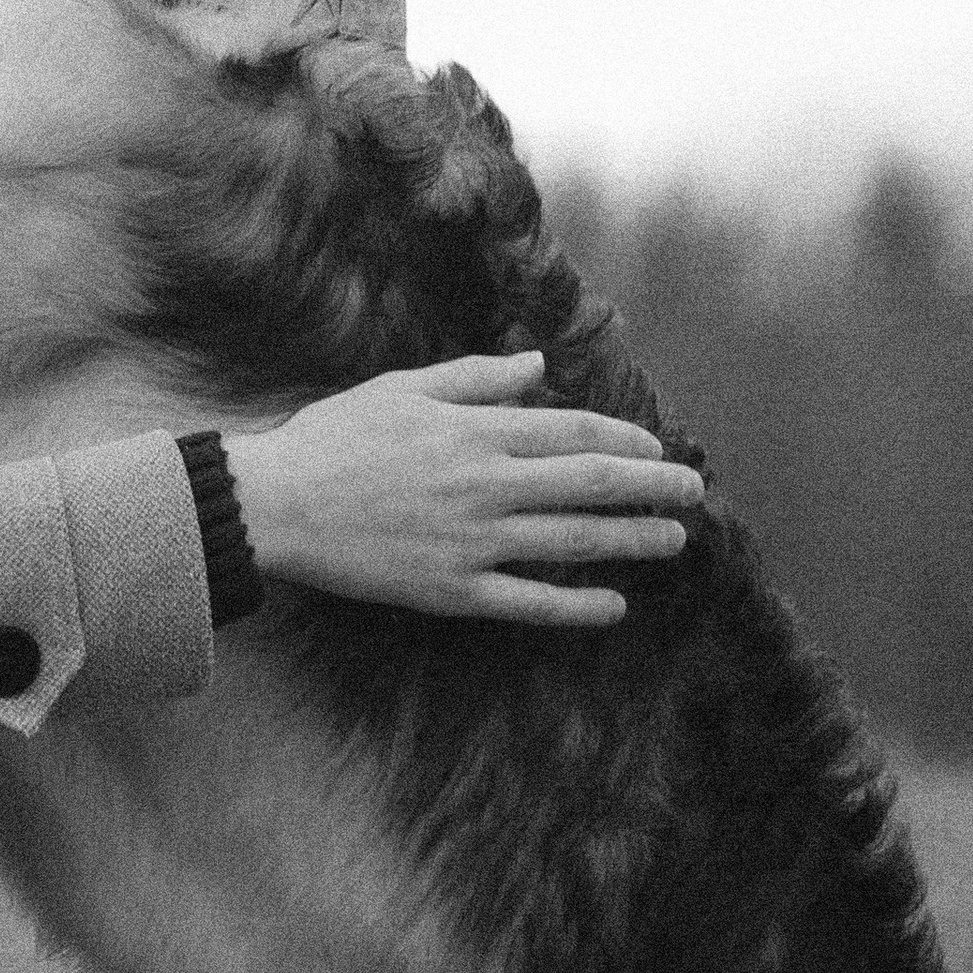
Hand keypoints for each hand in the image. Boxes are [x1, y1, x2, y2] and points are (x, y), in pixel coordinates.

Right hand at [226, 349, 697, 624]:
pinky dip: (577, 606)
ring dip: (632, 540)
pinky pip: (530, 602)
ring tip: (674, 540)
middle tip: (694, 493)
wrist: (278, 504)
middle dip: (651, 487)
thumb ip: (475, 377)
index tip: (657, 447)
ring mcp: (473, 542)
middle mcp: (486, 485)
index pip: (574, 432)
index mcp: (476, 430)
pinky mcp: (453, 590)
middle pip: (591, 483)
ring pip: (573, 542)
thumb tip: (538, 366)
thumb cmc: (335, 438)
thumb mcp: (403, 388)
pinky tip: (614, 606)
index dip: (625, 438)